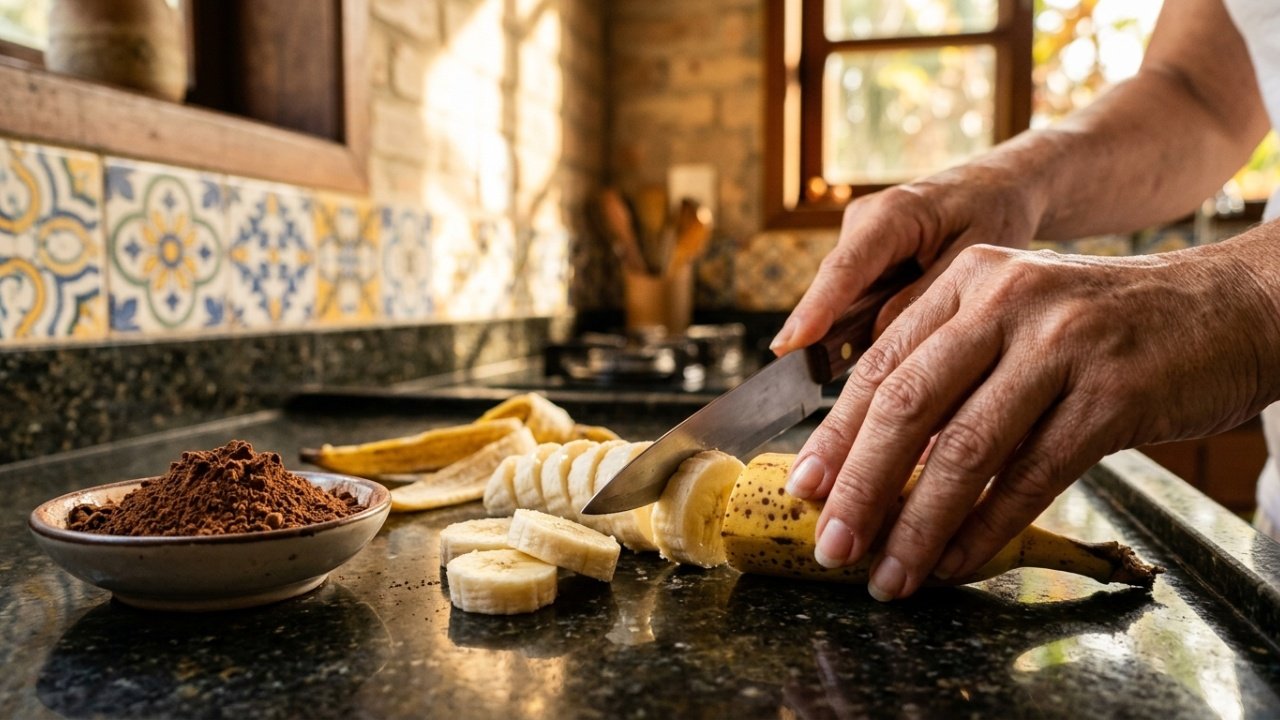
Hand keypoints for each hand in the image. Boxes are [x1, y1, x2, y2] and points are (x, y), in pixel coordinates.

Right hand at [770, 163, 1043, 355]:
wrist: (992, 187)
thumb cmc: (991, 213)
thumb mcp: (976, 254)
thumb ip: (930, 296)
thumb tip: (880, 338)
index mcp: (894, 213)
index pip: (846, 267)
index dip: (816, 309)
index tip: (791, 345)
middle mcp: (864, 223)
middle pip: (836, 290)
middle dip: (828, 336)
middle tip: (820, 384)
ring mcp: (858, 240)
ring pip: (845, 300)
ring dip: (856, 334)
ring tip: (880, 370)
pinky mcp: (863, 259)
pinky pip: (857, 301)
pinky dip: (869, 326)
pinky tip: (893, 348)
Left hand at [786, 241, 1279, 600]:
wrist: (1230, 309)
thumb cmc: (1107, 327)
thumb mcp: (1018, 319)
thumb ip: (950, 369)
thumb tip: (873, 461)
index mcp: (969, 280)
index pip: (880, 366)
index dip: (835, 435)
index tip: (805, 490)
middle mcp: (1006, 301)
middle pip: (908, 407)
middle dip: (860, 488)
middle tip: (832, 546)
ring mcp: (1062, 345)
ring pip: (965, 450)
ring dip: (917, 525)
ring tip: (889, 575)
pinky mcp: (1112, 395)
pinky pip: (1030, 477)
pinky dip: (985, 529)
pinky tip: (954, 563)